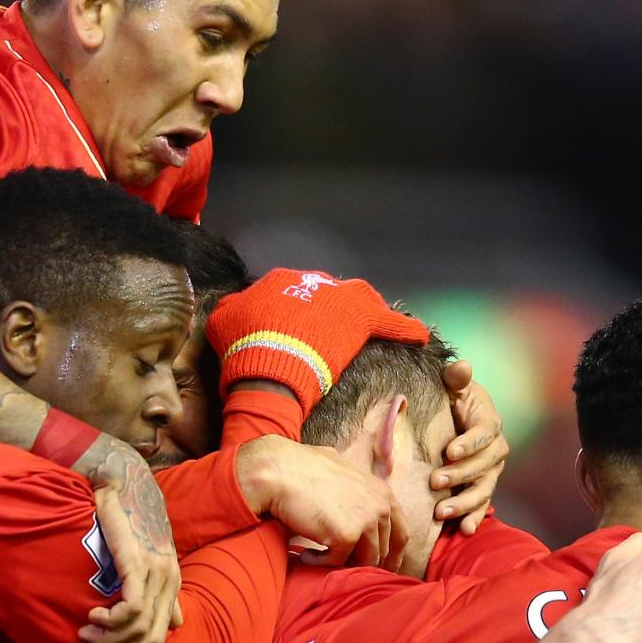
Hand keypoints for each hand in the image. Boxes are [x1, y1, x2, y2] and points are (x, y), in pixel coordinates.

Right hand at [79, 462, 183, 642]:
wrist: (123, 482)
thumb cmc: (128, 519)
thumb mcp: (149, 558)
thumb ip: (162, 592)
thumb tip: (176, 623)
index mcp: (172, 583)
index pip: (161, 636)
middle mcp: (169, 580)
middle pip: (152, 639)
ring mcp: (157, 572)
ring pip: (141, 629)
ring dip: (111, 640)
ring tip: (88, 634)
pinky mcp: (140, 563)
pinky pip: (133, 609)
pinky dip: (114, 622)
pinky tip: (96, 618)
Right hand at [206, 269, 431, 412]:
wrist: (267, 360)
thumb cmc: (242, 346)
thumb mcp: (222, 323)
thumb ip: (230, 311)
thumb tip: (230, 308)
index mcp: (279, 281)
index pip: (292, 291)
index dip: (297, 311)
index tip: (298, 327)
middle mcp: (312, 283)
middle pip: (327, 292)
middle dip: (331, 307)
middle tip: (332, 327)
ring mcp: (339, 299)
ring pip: (358, 298)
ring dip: (364, 308)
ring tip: (370, 320)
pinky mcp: (360, 319)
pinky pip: (389, 322)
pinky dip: (404, 328)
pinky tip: (419, 336)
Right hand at [232, 438, 403, 567]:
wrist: (280, 471)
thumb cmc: (302, 467)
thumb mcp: (341, 470)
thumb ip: (357, 487)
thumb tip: (355, 495)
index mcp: (383, 492)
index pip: (401, 533)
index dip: (393, 554)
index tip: (383, 567)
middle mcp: (380, 506)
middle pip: (384, 550)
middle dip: (367, 563)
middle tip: (346, 570)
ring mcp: (366, 521)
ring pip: (365, 560)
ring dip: (342, 563)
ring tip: (320, 557)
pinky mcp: (348, 536)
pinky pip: (338, 561)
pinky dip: (319, 562)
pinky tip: (305, 555)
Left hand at [434, 361, 509, 532]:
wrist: (453, 419)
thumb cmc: (452, 400)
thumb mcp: (453, 386)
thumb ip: (456, 378)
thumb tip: (462, 366)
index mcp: (489, 423)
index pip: (485, 433)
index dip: (469, 444)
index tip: (448, 452)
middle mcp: (496, 450)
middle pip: (483, 466)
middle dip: (460, 476)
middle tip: (435, 482)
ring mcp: (490, 472)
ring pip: (483, 490)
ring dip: (465, 503)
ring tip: (442, 513)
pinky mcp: (481, 488)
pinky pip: (482, 505)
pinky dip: (474, 518)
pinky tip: (463, 531)